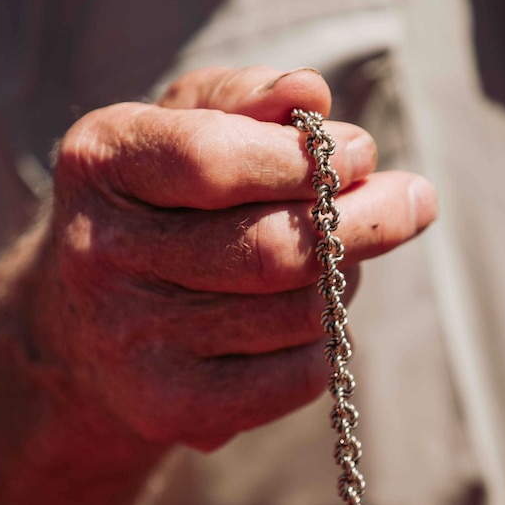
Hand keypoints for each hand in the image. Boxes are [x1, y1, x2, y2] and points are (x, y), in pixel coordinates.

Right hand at [36, 66, 436, 450]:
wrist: (94, 321)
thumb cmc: (162, 204)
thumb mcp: (186, 127)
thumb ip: (246, 99)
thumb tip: (314, 96)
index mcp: (100, 166)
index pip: (213, 161)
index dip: (304, 159)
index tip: (362, 151)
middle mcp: (100, 257)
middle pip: (271, 249)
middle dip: (365, 220)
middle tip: (409, 201)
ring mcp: (131, 343)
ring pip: (299, 313)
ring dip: (345, 278)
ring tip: (337, 257)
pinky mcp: (171, 408)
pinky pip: (297, 377)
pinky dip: (327, 343)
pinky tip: (308, 317)